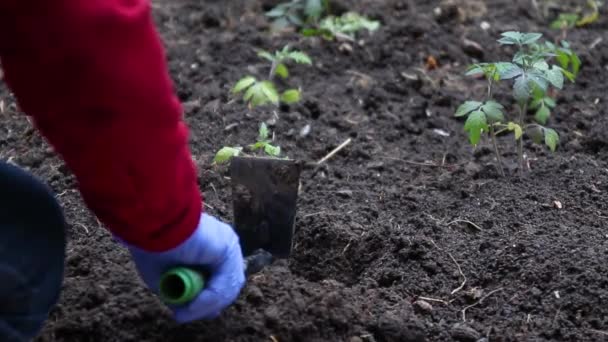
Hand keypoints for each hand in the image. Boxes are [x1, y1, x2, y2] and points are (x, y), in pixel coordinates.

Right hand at [125, 213, 245, 322]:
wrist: (152, 222)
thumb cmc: (152, 244)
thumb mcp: (163, 278)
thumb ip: (177, 294)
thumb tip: (184, 313)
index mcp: (210, 248)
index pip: (220, 282)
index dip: (208, 302)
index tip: (188, 313)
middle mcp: (224, 246)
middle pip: (227, 286)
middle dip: (208, 306)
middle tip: (186, 315)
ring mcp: (228, 245)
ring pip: (226, 288)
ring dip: (205, 306)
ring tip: (185, 313)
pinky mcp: (228, 246)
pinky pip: (223, 283)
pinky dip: (208, 299)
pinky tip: (192, 306)